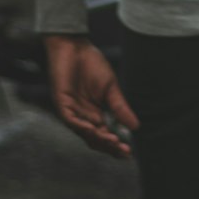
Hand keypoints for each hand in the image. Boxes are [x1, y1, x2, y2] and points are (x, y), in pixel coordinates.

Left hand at [44, 36, 138, 159]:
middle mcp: (83, 117)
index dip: (116, 146)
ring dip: (98, 138)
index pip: (105, 136)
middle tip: (123, 150)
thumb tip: (136, 127)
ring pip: (84, 133)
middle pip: (96, 140)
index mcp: (95, 115)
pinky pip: (71, 120)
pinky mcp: (62, 104)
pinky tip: (94, 129)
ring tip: (113, 141)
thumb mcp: (110, 87)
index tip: (129, 152)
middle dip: (109, 147)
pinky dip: (82, 126)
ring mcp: (72, 112)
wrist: (74, 46)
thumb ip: (120, 107)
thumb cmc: (91, 64)